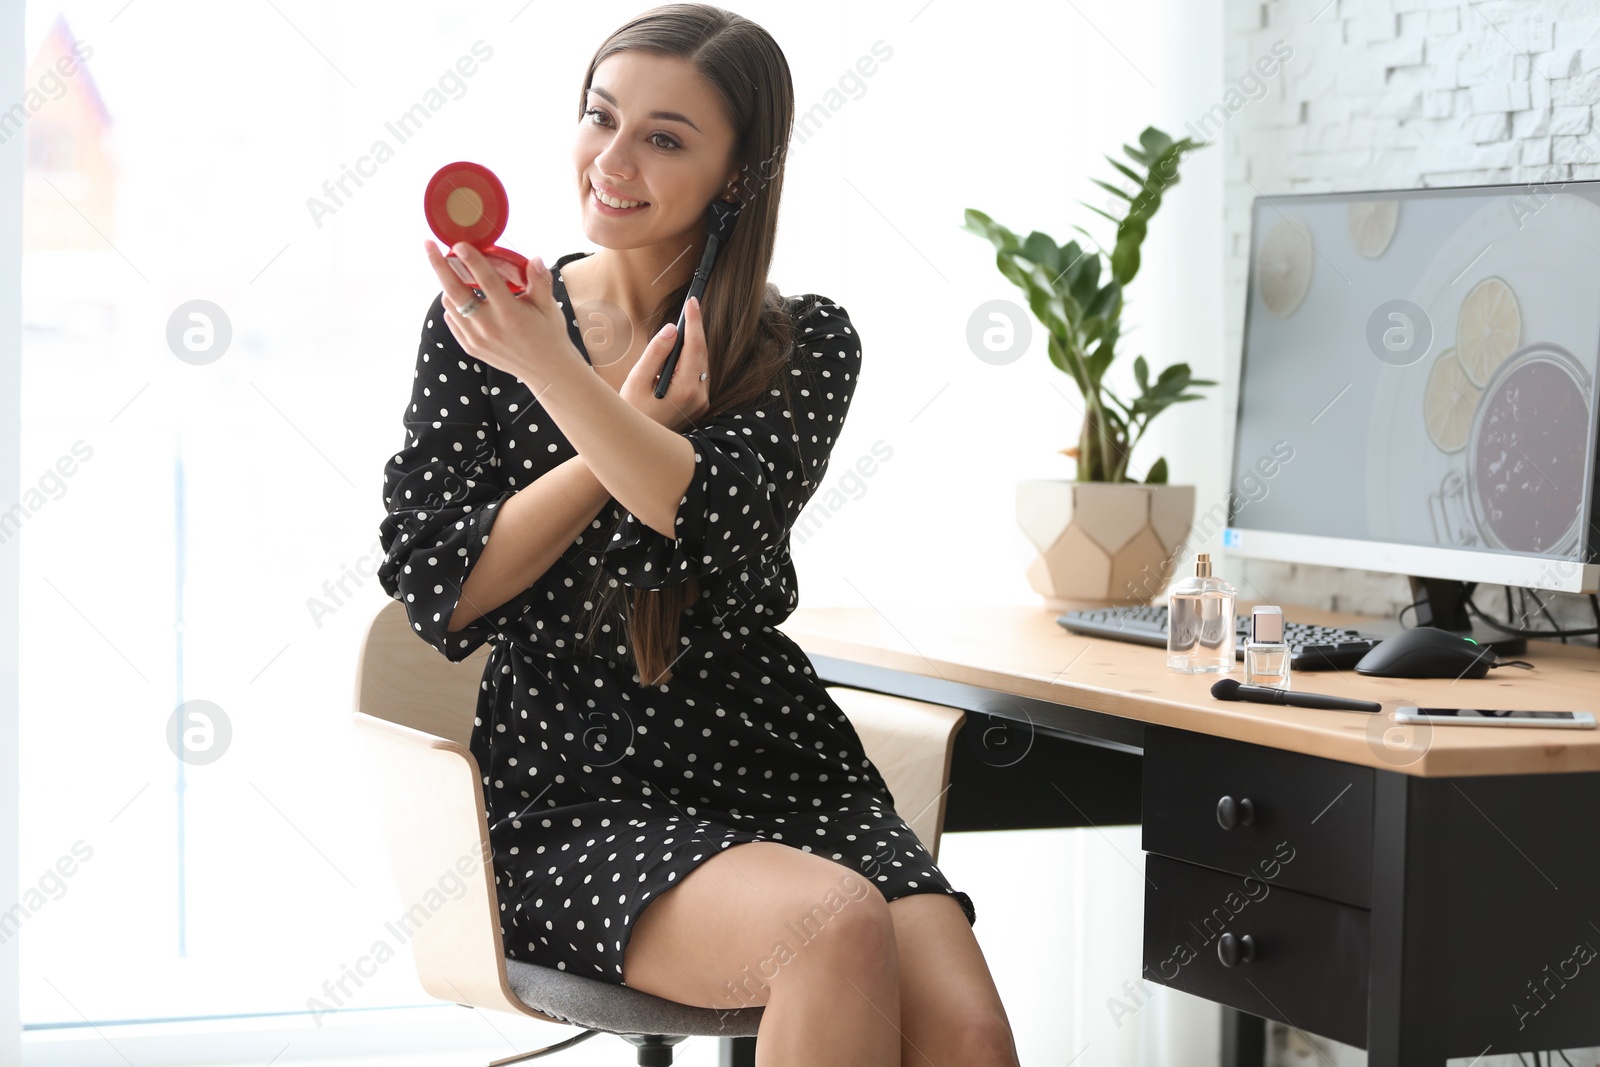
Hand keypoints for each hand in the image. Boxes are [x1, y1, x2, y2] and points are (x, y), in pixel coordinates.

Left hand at [424, 240, 578, 382]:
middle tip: (428, 245)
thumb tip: (534, 258)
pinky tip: (463, 298)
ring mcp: (476, 339)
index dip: (470, 259)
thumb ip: (540, 281)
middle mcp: (489, 327)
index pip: (485, 280)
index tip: (458, 244)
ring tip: (453, 271)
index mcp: (510, 314)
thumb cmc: (549, 334)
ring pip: (450, 304)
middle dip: (438, 265)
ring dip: (448, 285)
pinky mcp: (470, 347)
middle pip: (454, 291)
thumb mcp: (549, 306)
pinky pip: (452, 320)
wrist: (545, 371)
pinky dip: (453, 305)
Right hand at [620, 294, 711, 432]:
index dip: (694, 322)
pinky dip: (692, 359)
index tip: (692, 301)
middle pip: (702, 354)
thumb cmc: (632, 412)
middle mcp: (699, 396)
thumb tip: (672, 329)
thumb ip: (656, 353)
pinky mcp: (699, 405)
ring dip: (695, 344)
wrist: (637, 445)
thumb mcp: (637, 380)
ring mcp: (701, 402)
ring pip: (702, 364)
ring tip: (686, 324)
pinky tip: (683, 350)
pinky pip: (699, 375)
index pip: (695, 347)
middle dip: (696, 329)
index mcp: (685, 389)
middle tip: (690, 306)